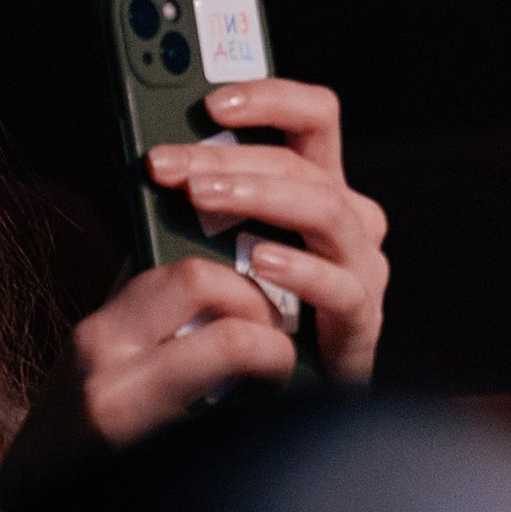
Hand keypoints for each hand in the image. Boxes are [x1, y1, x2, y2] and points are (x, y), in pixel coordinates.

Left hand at [0, 80, 389, 497]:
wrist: (250, 413)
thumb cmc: (221, 319)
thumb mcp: (195, 247)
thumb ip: (188, 204)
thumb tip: (149, 156)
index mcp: (313, 190)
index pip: (315, 119)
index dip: (271, 97)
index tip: (210, 102)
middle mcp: (349, 223)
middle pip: (309, 165)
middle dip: (233, 158)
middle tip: (167, 165)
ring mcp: (362, 272)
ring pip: (331, 212)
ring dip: (262, 197)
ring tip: (202, 198)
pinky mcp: (361, 327)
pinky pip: (343, 288)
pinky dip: (301, 270)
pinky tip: (259, 262)